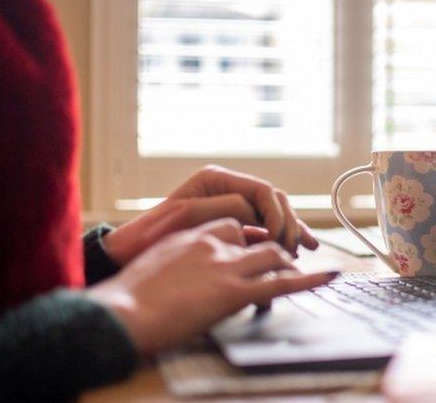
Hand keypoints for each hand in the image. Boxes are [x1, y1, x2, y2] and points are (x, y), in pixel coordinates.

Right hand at [86, 219, 336, 355]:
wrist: (120, 314)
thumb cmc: (128, 299)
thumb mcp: (158, 267)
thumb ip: (180, 262)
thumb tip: (190, 276)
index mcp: (192, 233)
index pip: (235, 223)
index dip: (252, 236)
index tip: (259, 246)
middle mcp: (213, 242)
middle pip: (259, 235)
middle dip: (278, 244)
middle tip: (288, 258)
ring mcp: (225, 265)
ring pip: (274, 254)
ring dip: (289, 262)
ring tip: (300, 271)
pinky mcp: (233, 292)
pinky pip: (281, 282)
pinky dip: (311, 279)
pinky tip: (330, 275)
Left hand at [103, 165, 318, 264]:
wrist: (130, 255)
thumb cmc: (151, 235)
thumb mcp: (187, 216)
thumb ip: (225, 208)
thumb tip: (255, 212)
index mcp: (216, 179)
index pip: (262, 191)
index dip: (276, 214)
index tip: (279, 239)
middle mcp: (227, 189)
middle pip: (273, 201)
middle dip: (289, 223)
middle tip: (295, 249)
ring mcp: (231, 208)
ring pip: (274, 215)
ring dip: (291, 231)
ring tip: (305, 249)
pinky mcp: (232, 227)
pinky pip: (264, 229)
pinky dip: (281, 239)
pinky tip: (296, 250)